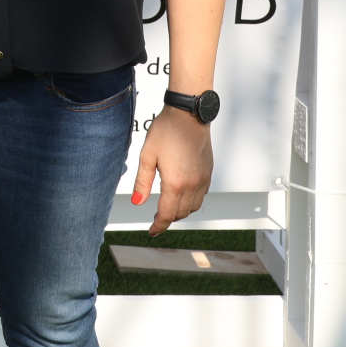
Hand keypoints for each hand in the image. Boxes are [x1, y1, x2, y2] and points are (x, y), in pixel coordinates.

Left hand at [131, 106, 212, 233]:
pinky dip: (191, 202)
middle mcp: (192, 185)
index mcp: (175, 183)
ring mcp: (203, 180)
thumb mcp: (147, 155)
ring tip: (168, 207)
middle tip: (156, 218)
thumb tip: (137, 202)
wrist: (188, 115)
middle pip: (180, 213)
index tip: (152, 231)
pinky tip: (182, 194)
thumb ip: (142, 182)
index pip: (167, 215)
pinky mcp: (208, 173)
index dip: (158, 226)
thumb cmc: (166, 130)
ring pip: (193, 208)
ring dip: (180, 211)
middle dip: (167, 218)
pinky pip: (201, 196)